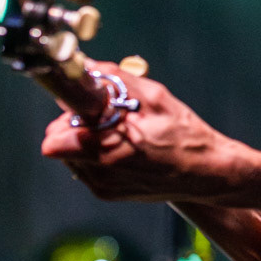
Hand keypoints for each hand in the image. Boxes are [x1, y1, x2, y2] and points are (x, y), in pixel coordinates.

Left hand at [41, 61, 234, 202]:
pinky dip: (96, 152)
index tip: (80, 105)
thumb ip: (115, 81)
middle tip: (104, 114)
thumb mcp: (154, 97)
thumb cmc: (184, 135)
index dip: (64, 116)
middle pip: (59, 145)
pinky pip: (85, 167)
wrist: (206, 173)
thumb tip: (88, 67)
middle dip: (75, 124)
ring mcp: (103, 187)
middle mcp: (100, 174)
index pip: (54, 141)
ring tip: (118, 130)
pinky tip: (124, 145)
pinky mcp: (107, 193)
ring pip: (71, 155)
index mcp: (109, 151)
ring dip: (85, 139)